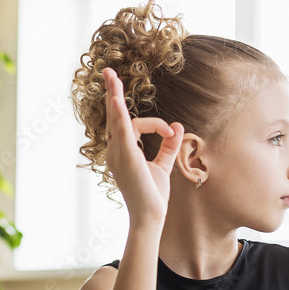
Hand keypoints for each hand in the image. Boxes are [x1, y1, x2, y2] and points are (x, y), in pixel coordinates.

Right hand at [101, 67, 183, 226]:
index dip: (155, 124)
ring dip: (114, 96)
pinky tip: (117, 100)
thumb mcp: (163, 165)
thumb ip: (170, 145)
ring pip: (116, 119)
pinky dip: (119, 114)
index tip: (171, 132)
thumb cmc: (153, 195)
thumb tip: (179, 126)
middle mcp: (115, 151)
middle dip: (113, 93)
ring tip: (111, 76)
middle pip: (113, 116)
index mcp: (122, 152)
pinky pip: (121, 131)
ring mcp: (118, 154)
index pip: (134, 125)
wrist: (150, 217)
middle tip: (109, 72)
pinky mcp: (126, 157)